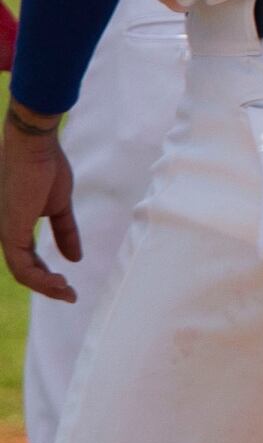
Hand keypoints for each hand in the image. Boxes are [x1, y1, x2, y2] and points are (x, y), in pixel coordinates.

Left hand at [1, 107, 79, 301]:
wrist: (35, 147)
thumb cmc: (46, 167)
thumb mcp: (60, 206)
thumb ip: (65, 232)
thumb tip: (75, 258)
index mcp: (16, 226)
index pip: (28, 260)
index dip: (48, 276)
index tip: (69, 286)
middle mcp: (5, 233)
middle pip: (24, 271)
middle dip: (48, 287)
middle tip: (71, 295)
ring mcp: (5, 233)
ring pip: (22, 272)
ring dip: (46, 286)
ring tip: (68, 292)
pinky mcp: (10, 232)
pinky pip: (22, 266)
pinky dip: (41, 278)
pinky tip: (59, 281)